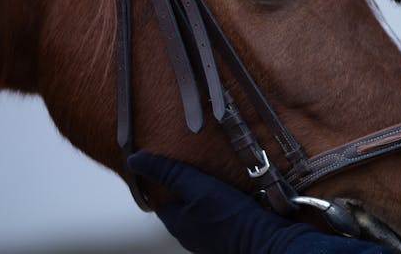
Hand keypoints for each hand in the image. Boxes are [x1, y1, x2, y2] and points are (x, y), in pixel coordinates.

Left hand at [127, 152, 315, 253]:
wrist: (266, 240)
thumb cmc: (229, 216)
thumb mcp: (195, 186)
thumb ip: (167, 172)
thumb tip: (134, 159)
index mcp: (176, 223)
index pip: (159, 198)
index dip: (161, 178)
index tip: (167, 159)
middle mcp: (191, 233)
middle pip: (181, 204)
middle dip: (185, 186)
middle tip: (195, 163)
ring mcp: (210, 236)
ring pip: (201, 210)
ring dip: (206, 194)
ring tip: (217, 173)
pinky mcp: (230, 235)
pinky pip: (220, 215)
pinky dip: (223, 202)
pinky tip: (234, 191)